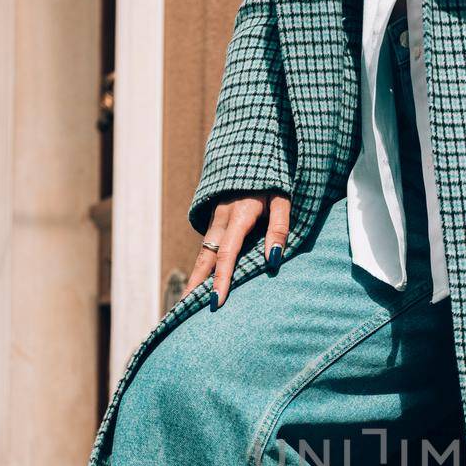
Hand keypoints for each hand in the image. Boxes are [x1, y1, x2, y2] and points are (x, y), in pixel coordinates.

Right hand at [184, 191, 290, 309]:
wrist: (253, 154)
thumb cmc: (273, 180)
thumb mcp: (282, 200)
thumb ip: (279, 227)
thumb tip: (273, 259)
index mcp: (238, 215)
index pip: (227, 253)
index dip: (221, 279)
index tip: (215, 301)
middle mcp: (221, 219)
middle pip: (205, 257)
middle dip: (194, 284)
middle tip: (183, 311)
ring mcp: (215, 220)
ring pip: (203, 253)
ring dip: (194, 278)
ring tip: (186, 303)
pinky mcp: (216, 222)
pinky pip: (207, 248)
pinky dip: (201, 267)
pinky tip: (198, 283)